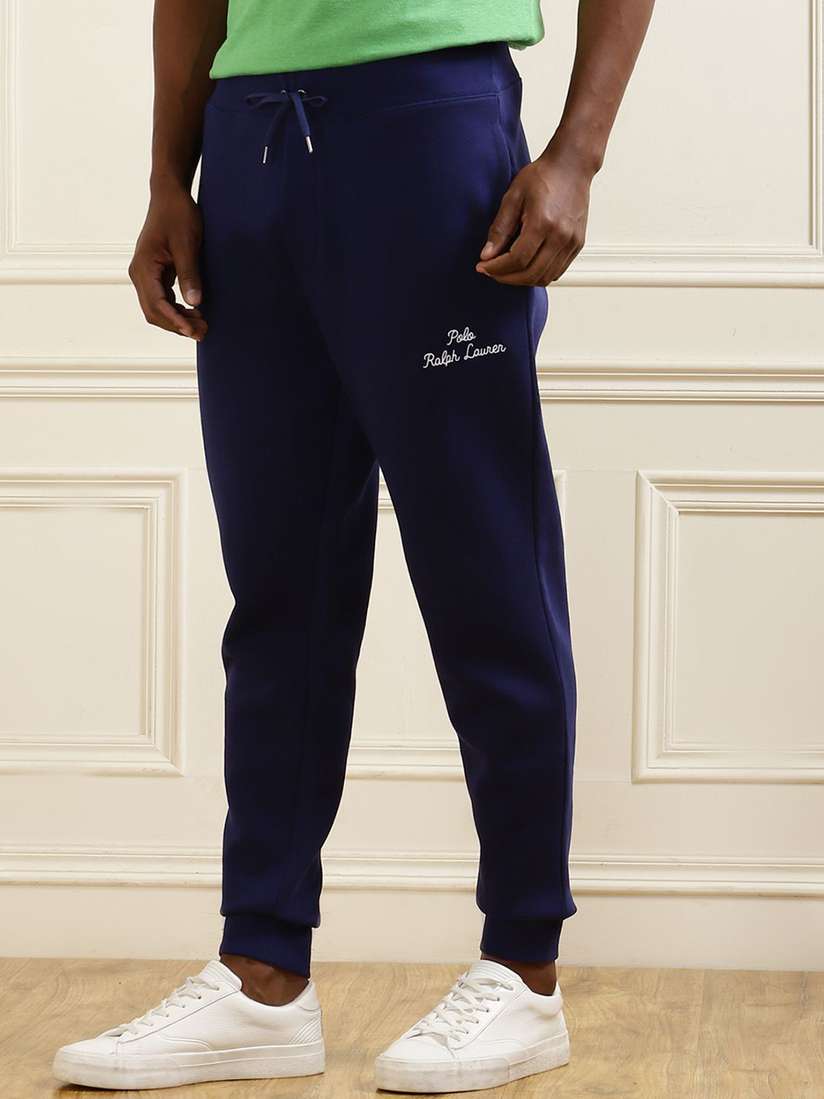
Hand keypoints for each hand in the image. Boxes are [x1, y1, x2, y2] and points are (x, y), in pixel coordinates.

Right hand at [129, 183, 206, 340]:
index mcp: (144, 266)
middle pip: (154, 311)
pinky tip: (194, 313)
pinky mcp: (155, 274)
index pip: (156, 303)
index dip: (174, 321)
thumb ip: (190, 274)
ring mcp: (146, 275)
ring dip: (178, 319)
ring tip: (202, 326)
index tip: (192, 331)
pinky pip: (163, 299)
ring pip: (158, 308)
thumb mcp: (187, 244)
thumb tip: (195, 303)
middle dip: (177, 325)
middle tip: (203, 332)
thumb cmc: (178, 214)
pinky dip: (177, 310)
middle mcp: (139, 273)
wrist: (170, 195)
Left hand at [476, 142, 592, 286]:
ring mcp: (572, 242)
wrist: (572, 166)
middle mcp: (561, 236)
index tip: (482, 267)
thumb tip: (487, 255)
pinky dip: (538, 274)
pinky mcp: (577, 244)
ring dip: (522, 279)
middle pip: (530, 274)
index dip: (497, 268)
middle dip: (506, 278)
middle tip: (491, 272)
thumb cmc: (542, 176)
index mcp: (543, 223)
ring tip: (506, 270)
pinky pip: (556, 271)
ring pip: (544, 277)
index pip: (517, 260)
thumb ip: (500, 229)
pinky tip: (525, 266)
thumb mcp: (513, 197)